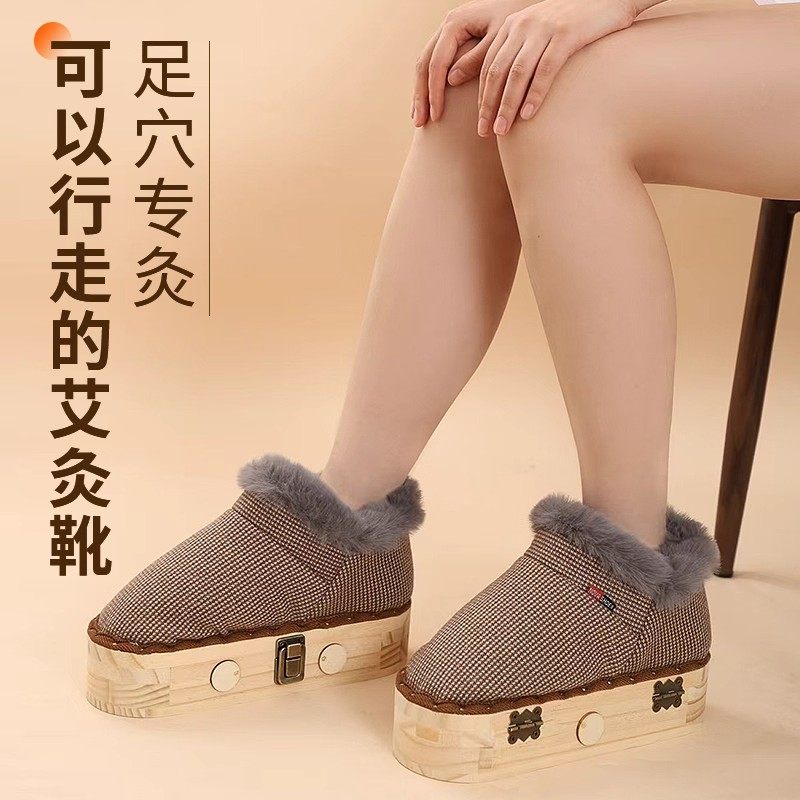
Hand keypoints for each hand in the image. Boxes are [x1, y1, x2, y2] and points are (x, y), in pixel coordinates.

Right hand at [413, 0, 529, 126]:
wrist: (520, 0)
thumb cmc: (514, 17)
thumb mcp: (499, 38)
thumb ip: (477, 58)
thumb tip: (451, 80)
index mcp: (455, 24)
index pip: (437, 63)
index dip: (435, 92)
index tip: (437, 116)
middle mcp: (446, 26)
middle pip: (424, 64)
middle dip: (421, 96)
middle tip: (420, 123)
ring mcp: (446, 32)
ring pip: (424, 64)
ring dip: (421, 93)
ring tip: (419, 118)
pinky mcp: (452, 39)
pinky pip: (433, 63)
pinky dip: (428, 85)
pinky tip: (428, 103)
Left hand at [478, 0, 637, 135]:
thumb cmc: (575, 23)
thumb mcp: (541, 34)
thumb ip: (522, 53)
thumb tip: (505, 90)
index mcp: (513, 26)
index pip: (489, 66)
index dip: (483, 96)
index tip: (480, 123)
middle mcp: (523, 25)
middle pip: (497, 71)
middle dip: (488, 105)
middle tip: (484, 133)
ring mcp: (544, 28)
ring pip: (517, 73)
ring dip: (507, 105)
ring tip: (502, 130)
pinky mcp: (566, 34)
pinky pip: (545, 69)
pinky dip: (535, 94)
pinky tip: (528, 115)